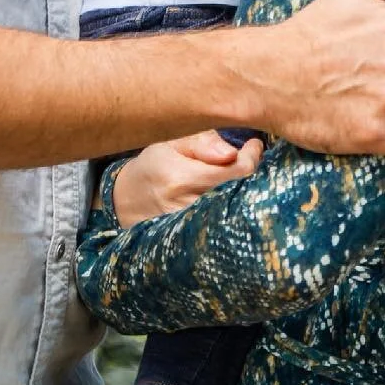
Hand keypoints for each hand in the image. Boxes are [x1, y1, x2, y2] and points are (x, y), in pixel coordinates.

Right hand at [112, 130, 265, 226]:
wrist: (130, 200)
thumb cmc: (154, 165)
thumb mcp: (171, 142)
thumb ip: (203, 143)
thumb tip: (232, 152)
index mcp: (182, 178)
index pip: (237, 171)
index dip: (252, 157)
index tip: (254, 145)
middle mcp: (189, 207)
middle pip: (241, 193)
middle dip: (252, 175)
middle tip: (250, 160)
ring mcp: (193, 228)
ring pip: (236, 210)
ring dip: (244, 193)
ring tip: (240, 177)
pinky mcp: (195, 241)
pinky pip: (225, 224)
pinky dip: (233, 210)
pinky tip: (231, 199)